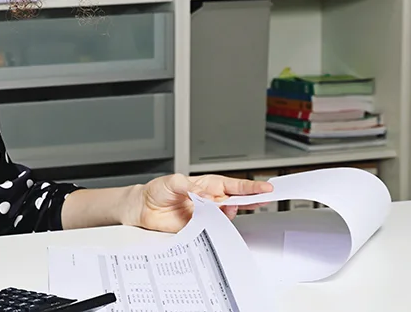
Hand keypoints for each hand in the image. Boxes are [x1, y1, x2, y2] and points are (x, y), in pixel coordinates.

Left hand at [136, 174, 272, 232]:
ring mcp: (206, 214)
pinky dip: (217, 227)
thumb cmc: (158, 190)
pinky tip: (215, 223)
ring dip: (230, 213)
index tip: (266, 187)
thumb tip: (203, 194)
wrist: (144, 208)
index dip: (251, 186)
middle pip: (238, 200)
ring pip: (227, 216)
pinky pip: (214, 229)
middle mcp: (210, 200)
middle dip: (253, 199)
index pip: (234, 185)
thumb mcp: (173, 182)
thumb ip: (189, 187)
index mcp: (208, 185)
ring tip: (224, 209)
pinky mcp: (200, 227)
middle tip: (265, 199)